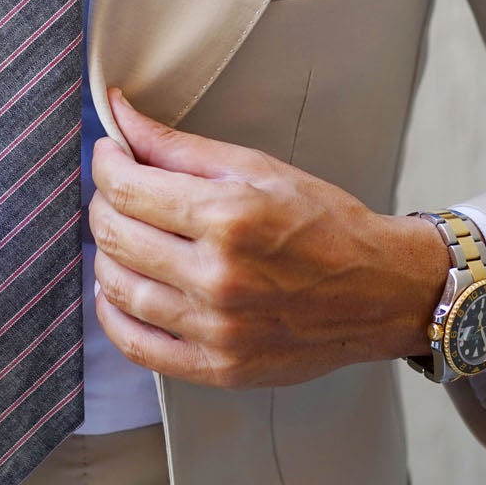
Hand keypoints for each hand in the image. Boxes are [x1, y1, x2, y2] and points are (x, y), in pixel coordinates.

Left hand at [89, 88, 445, 387]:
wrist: (382, 291)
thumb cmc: (325, 223)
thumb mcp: (258, 168)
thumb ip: (179, 147)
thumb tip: (119, 116)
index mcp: (228, 217)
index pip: (126, 188)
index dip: (106, 164)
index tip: (110, 154)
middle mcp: (218, 276)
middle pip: (115, 236)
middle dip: (103, 204)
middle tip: (118, 192)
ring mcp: (216, 328)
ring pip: (117, 288)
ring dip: (106, 255)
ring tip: (125, 237)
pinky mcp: (218, 367)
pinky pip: (136, 345)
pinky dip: (113, 316)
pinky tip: (121, 291)